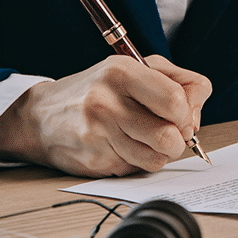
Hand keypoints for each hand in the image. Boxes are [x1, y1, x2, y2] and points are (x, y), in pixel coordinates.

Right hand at [0, 55, 211, 175]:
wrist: (41, 116)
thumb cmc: (97, 90)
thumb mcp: (135, 68)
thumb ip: (177, 81)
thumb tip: (195, 116)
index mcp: (122, 72)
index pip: (175, 100)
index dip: (188, 113)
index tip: (182, 116)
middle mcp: (107, 102)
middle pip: (169, 136)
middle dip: (179, 141)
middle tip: (171, 134)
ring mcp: (98, 134)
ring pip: (155, 159)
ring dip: (160, 154)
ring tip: (147, 140)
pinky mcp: (94, 161)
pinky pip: (135, 169)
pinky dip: (137, 162)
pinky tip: (123, 147)